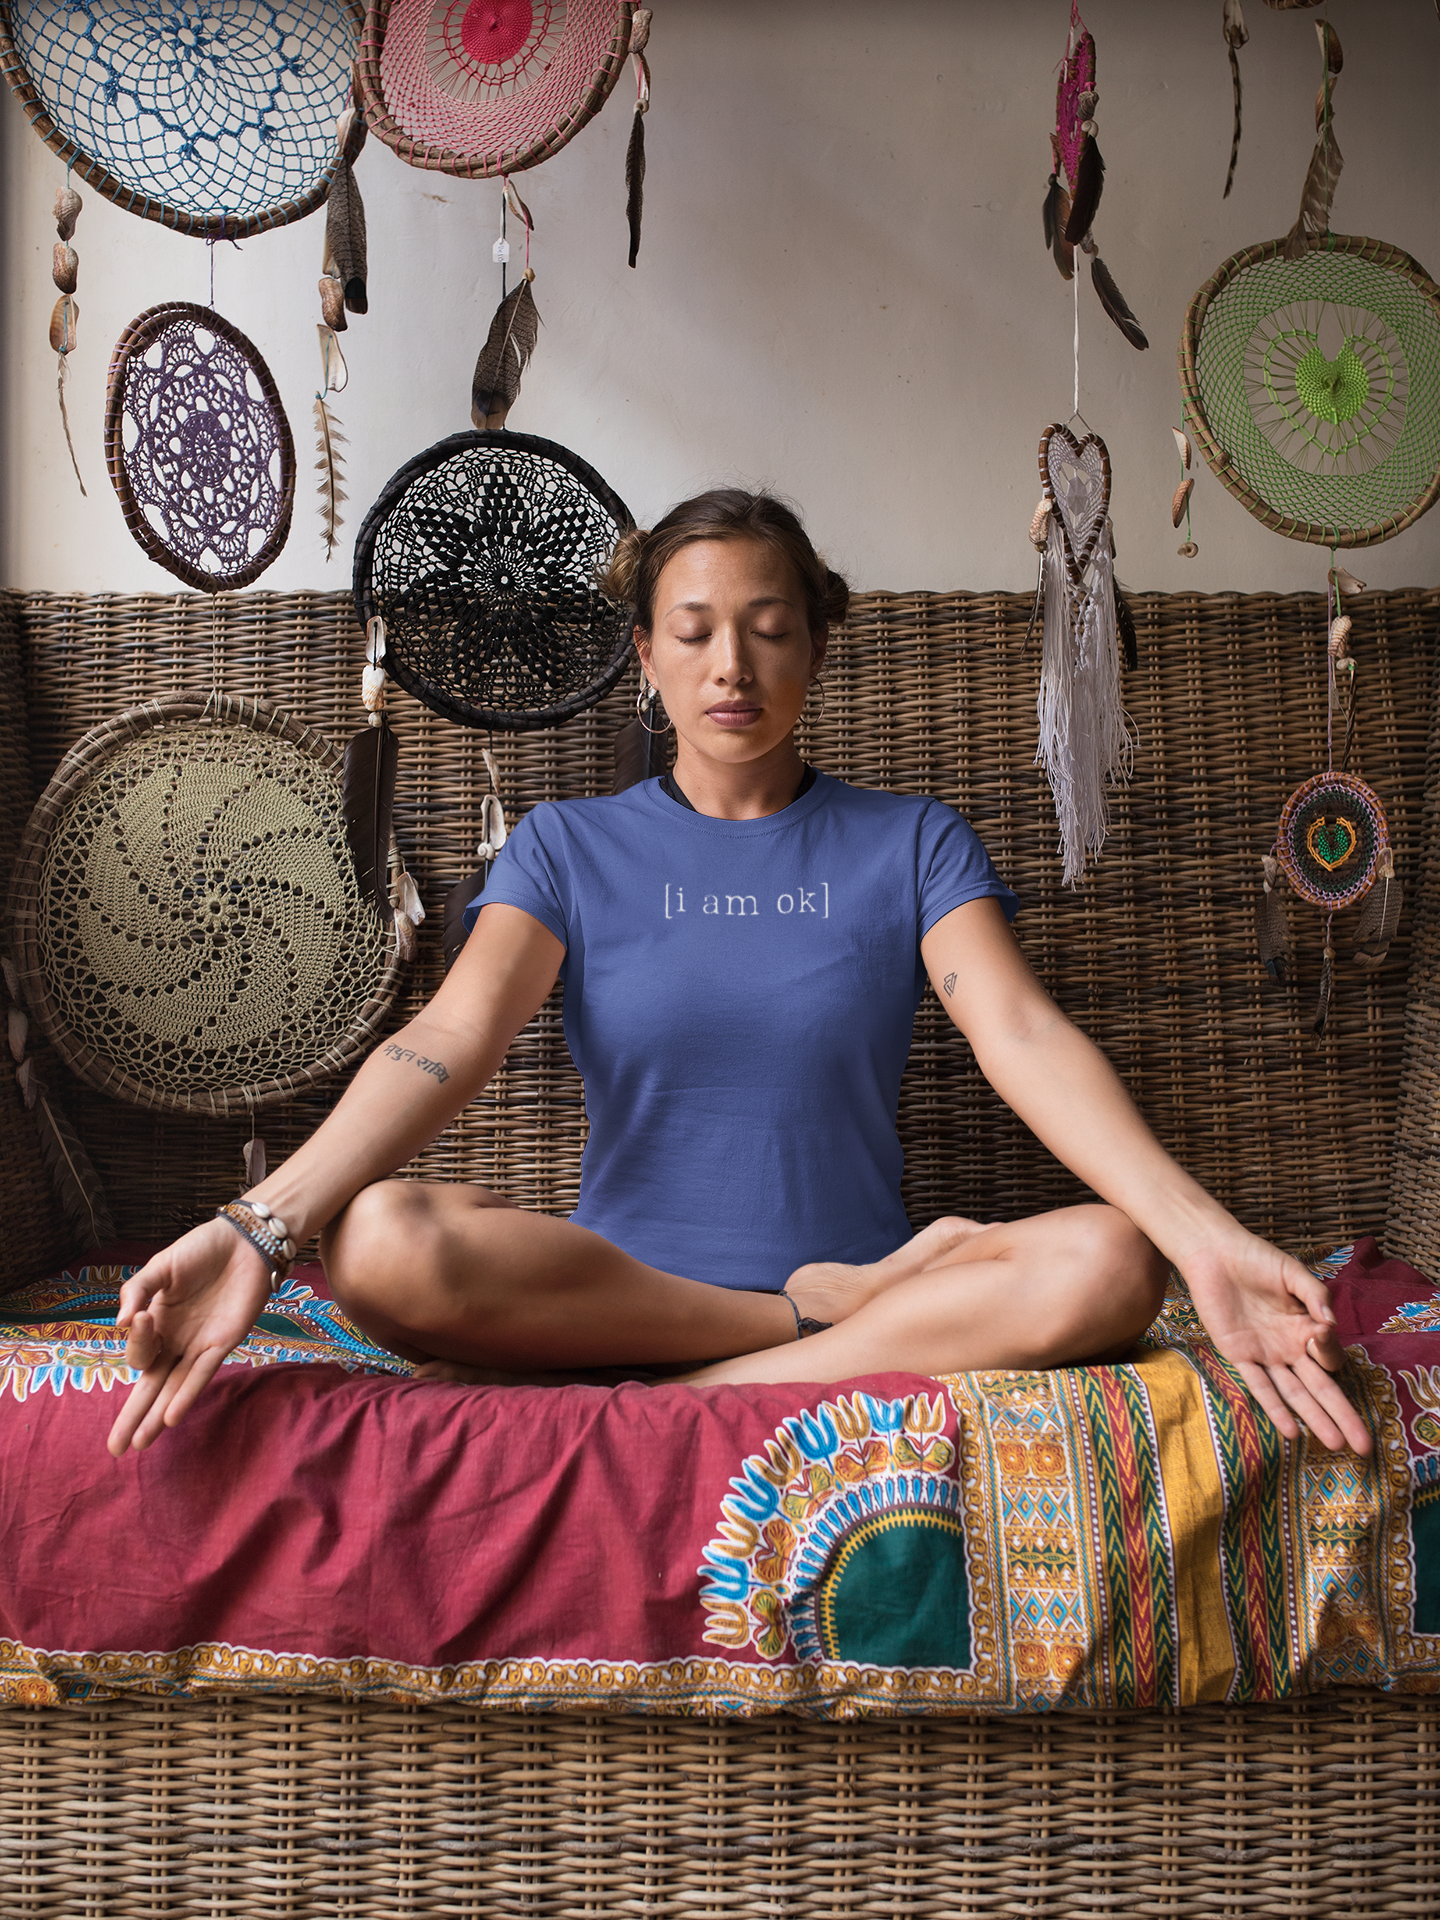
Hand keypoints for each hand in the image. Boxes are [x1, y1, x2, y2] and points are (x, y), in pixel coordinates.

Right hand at [107, 1219, 273, 1456]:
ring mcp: (198, 1345)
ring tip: (139, 1444)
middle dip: (133, 1416)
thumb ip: (136, 1291)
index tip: (142, 1317)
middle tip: (115, 1448)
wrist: (245, 1241)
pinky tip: (170, 1417)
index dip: (137, 1342)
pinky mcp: (224, 1344)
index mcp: (156, 1323)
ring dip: (156, 1416)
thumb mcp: (160, 1267)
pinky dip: (187, 1395)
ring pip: (173, 1388)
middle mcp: (175, 1340)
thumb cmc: (200, 1250)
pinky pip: (201, 1374)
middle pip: (150, 1385)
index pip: (138, 1351)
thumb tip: (120, 1324)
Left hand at [1177, 1226, 1370, 1454]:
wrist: (1214, 1254)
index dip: (1330, 1352)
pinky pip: (1260, 1387)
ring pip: (1295, 1394)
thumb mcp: (1292, 1273)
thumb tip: (1331, 1323)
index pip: (1330, 1355)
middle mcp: (1290, 1347)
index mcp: (1307, 1326)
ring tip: (1335, 1444)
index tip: (1320, 1335)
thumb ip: (1315, 1295)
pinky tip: (1292, 1431)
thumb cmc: (1256, 1259)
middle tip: (1363, 1445)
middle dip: (1343, 1415)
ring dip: (1315, 1419)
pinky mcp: (1239, 1355)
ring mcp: (1266, 1354)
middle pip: (1321, 1387)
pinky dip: (1275, 1409)